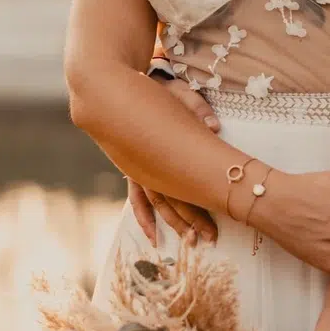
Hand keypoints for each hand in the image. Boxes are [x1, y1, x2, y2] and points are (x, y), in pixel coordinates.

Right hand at [127, 79, 220, 243]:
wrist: (113, 88)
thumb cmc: (152, 90)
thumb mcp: (176, 93)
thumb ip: (195, 107)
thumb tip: (214, 127)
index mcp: (161, 150)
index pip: (185, 187)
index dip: (201, 210)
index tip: (216, 227)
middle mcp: (147, 165)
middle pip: (173, 201)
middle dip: (192, 222)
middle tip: (210, 240)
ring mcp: (138, 168)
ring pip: (157, 203)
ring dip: (172, 223)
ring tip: (188, 242)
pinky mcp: (133, 167)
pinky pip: (138, 198)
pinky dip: (144, 216)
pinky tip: (152, 234)